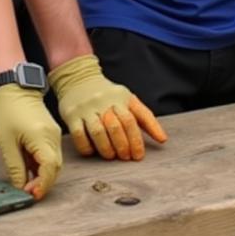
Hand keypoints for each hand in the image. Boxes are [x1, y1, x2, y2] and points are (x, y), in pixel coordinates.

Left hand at [0, 84, 61, 198]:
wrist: (16, 89)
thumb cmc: (8, 111)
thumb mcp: (6, 142)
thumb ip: (15, 167)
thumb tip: (20, 188)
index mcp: (42, 137)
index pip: (50, 167)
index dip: (42, 185)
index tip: (30, 195)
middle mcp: (53, 136)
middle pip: (55, 168)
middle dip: (43, 183)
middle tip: (26, 192)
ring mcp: (54, 134)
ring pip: (54, 162)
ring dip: (42, 175)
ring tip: (25, 183)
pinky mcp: (51, 133)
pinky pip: (50, 154)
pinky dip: (42, 165)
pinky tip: (28, 169)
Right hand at [47, 54, 166, 159]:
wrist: (79, 77)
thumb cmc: (108, 94)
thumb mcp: (128, 100)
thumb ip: (145, 118)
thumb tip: (163, 139)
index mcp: (121, 98)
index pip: (132, 121)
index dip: (137, 141)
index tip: (139, 155)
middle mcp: (104, 102)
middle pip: (116, 127)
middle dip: (123, 146)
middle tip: (126, 158)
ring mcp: (87, 108)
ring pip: (98, 132)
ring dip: (106, 149)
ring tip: (111, 156)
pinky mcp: (72, 115)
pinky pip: (79, 134)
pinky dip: (86, 147)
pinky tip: (92, 152)